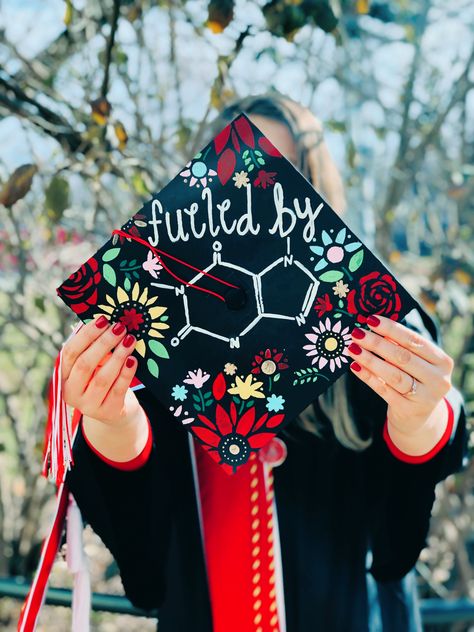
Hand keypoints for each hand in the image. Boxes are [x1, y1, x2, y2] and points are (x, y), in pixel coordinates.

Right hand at [61, 314, 141, 428]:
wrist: (114, 413)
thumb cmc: (102, 380)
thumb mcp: (94, 366)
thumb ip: (94, 349)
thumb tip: (107, 322)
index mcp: (64, 377)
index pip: (69, 353)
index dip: (86, 335)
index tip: (103, 320)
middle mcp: (72, 392)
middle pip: (85, 364)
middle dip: (103, 343)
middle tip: (119, 327)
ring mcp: (88, 405)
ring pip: (102, 378)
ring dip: (117, 356)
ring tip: (129, 340)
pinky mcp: (107, 412)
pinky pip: (118, 390)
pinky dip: (126, 374)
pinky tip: (133, 360)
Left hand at [347, 314, 453, 436]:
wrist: (418, 416)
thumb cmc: (414, 379)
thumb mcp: (416, 363)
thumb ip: (401, 346)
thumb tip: (372, 325)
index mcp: (442, 362)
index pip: (414, 341)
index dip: (392, 329)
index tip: (371, 320)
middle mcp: (438, 380)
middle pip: (403, 357)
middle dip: (377, 343)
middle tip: (357, 333)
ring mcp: (424, 397)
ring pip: (393, 374)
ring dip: (369, 359)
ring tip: (352, 348)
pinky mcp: (408, 410)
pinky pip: (383, 390)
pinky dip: (367, 376)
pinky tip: (354, 366)